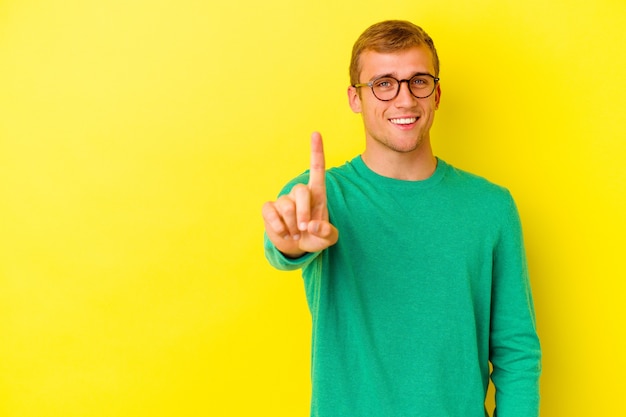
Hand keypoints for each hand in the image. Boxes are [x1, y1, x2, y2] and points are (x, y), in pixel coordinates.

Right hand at [262, 132, 338, 257]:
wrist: (296, 247)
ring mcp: (283, 200)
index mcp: (317, 194)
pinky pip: (271, 213)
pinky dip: (278, 226)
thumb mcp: (327, 239)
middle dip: (303, 213)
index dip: (316, 151)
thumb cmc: (315, 237)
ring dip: (291, 225)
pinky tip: (283, 233)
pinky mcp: (269, 209)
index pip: (317, 169)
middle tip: (304, 229)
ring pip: (286, 206)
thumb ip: (326, 233)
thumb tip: (312, 225)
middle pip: (301, 191)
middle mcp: (300, 193)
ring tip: (295, 234)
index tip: (316, 133)